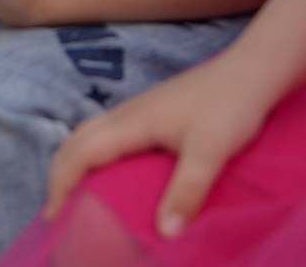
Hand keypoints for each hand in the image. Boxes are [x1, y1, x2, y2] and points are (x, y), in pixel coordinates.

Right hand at [42, 52, 281, 235]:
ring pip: (90, 134)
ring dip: (75, 163)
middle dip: (59, 175)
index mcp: (132, 122)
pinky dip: (95, 156)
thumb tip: (164, 234)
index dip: (61, 184)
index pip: (80, 152)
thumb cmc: (230, 106)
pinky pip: (108, 134)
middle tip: (58, 214)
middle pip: (75, 140)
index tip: (54, 218)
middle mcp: (127, 113)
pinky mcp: (153, 111)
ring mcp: (139, 110)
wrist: (252, 71)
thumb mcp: (210, 151)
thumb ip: (187, 191)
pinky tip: (114, 174)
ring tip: (77, 197)